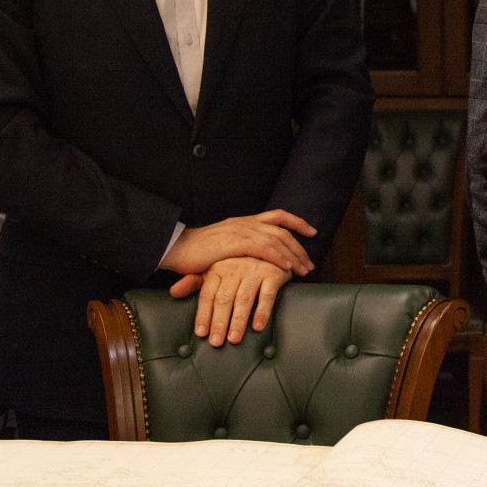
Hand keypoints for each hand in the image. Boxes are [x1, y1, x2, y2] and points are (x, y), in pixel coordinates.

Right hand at [161, 210, 316, 275]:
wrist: (175, 248)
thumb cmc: (196, 252)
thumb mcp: (224, 246)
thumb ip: (242, 249)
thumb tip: (256, 262)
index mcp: (244, 221)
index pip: (278, 216)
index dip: (297, 223)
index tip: (312, 232)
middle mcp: (246, 222)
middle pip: (283, 232)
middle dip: (300, 248)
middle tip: (310, 264)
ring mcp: (241, 230)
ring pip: (277, 240)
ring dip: (293, 256)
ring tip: (304, 271)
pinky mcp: (236, 241)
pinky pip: (264, 249)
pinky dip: (278, 258)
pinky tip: (287, 269)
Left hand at [169, 256, 295, 345]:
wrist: (272, 249)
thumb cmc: (240, 265)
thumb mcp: (216, 270)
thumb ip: (196, 282)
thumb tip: (173, 292)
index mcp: (218, 269)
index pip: (207, 294)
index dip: (203, 314)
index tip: (201, 333)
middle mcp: (235, 269)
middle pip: (224, 298)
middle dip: (219, 322)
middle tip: (216, 342)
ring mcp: (254, 271)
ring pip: (244, 299)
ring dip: (238, 320)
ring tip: (234, 339)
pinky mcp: (273, 274)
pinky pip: (267, 295)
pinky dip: (262, 311)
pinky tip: (257, 327)